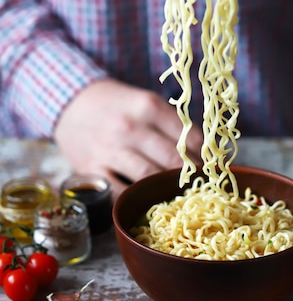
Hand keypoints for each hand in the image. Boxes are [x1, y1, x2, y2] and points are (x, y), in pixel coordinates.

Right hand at [54, 78, 202, 198]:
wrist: (72, 103)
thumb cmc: (118, 105)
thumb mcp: (146, 102)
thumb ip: (173, 124)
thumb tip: (206, 152)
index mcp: (149, 106)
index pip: (189, 136)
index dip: (205, 156)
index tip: (212, 166)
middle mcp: (130, 127)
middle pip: (173, 159)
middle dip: (191, 175)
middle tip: (200, 185)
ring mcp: (110, 149)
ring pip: (149, 177)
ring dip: (166, 188)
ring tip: (177, 193)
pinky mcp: (92, 169)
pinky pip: (120, 192)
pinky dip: (136, 198)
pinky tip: (146, 198)